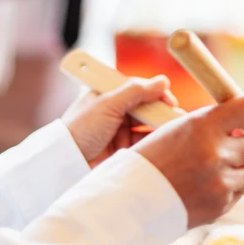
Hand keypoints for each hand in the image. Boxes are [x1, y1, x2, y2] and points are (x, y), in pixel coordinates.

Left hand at [62, 76, 179, 166]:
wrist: (68, 163)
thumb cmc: (81, 129)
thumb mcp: (107, 105)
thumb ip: (136, 92)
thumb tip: (162, 81)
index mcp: (106, 94)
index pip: (137, 88)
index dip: (155, 92)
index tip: (168, 99)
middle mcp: (114, 110)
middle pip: (144, 105)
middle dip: (160, 109)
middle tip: (175, 114)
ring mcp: (119, 129)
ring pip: (147, 123)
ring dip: (160, 124)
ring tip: (174, 127)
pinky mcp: (123, 148)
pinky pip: (144, 140)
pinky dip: (155, 139)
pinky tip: (165, 139)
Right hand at [132, 93, 243, 227]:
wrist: (129, 201)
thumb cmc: (150, 158)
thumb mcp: (178, 128)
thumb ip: (213, 124)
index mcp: (203, 125)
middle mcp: (217, 153)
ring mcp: (221, 183)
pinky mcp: (222, 205)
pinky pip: (243, 190)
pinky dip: (241, 183)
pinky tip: (230, 179)